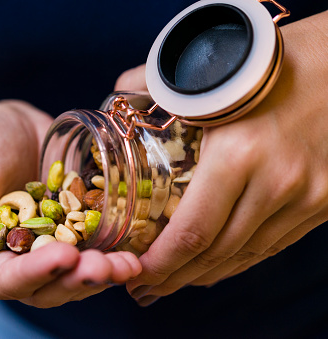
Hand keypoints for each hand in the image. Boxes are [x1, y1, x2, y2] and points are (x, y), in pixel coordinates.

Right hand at [0, 100, 140, 307]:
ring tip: (128, 265)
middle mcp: (21, 259)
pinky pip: (96, 246)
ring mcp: (52, 244)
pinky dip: (114, 250)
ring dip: (103, 273)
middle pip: (50, 285)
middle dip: (78, 280)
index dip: (38, 273)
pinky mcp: (76, 226)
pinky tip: (135, 250)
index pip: (10, 280)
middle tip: (105, 267)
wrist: (3, 124)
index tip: (64, 257)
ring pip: (77, 273)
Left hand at [116, 14, 327, 305]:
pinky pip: (275, 244)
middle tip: (147, 287)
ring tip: (175, 282)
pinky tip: (219, 264)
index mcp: (239, 154)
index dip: (161, 264)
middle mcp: (278, 184)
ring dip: (207, 275)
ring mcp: (308, 197)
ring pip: (247, 256)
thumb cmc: (271, 61)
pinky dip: (242, 260)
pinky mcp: (326, 201)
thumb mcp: (209, 73)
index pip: (192, 232)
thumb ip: (152, 85)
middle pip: (217, 254)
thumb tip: (116, 100)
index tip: (137, 273)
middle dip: (176, 277)